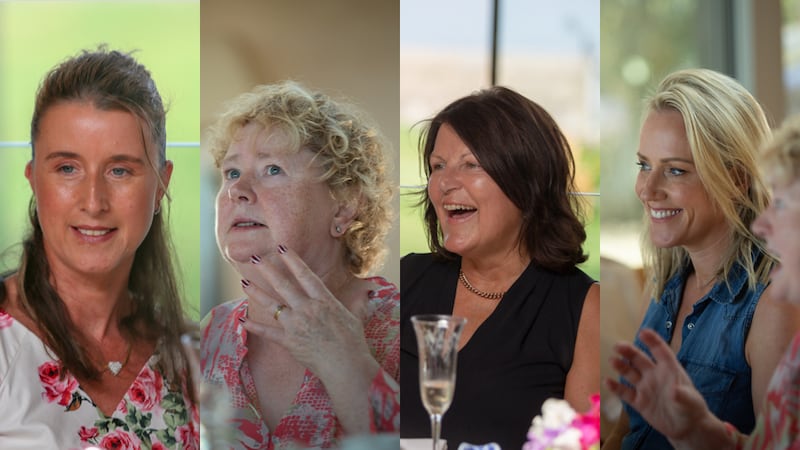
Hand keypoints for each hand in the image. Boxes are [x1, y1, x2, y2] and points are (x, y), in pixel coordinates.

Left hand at [238, 245, 373, 379]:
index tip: (281, 248)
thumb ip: (356, 302)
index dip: (292, 260)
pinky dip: (254, 326)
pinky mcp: (288, 341)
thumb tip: (367, 290)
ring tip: (244, 282)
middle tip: (255, 258)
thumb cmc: (353, 342)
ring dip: (256, 292)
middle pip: (283, 285)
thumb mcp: (355, 317)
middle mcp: (307, 309)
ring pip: (272, 304)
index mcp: (324, 300)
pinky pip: (268, 332)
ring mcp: (296, 325)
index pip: (305, 275)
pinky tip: (242, 320)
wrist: (345, 365)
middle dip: (268, 270)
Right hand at [604, 329, 711, 442]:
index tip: (643, 332)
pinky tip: (607, 382)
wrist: (686, 429)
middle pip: (640, 359)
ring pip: (630, 373)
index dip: (652, 341)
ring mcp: (645, 388)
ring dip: (621, 366)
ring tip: (612, 360)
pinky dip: (616, 387)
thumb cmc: (692, 410)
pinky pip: (625, 393)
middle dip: (629, 351)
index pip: (660, 352)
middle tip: (618, 346)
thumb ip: (682, 396)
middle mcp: (654, 376)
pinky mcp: (639, 402)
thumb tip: (675, 390)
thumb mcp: (690, 402)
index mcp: (669, 370)